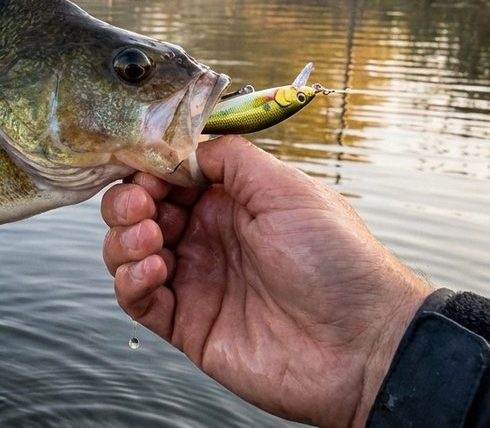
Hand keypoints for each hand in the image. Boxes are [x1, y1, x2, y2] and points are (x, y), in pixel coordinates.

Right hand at [102, 136, 429, 426]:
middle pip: (139, 212)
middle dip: (127, 202)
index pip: (167, 178)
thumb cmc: (340, 263)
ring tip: (150, 238)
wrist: (365, 344)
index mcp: (231, 204)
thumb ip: (232, 158)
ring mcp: (196, 282)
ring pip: (128, 253)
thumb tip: (185, 145)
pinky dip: (131, 281)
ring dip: (125, 239)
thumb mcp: (288, 189)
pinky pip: (138, 300)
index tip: (143, 168)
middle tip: (140, 205)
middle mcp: (208, 239)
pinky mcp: (188, 325)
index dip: (148, 170)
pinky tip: (152, 270)